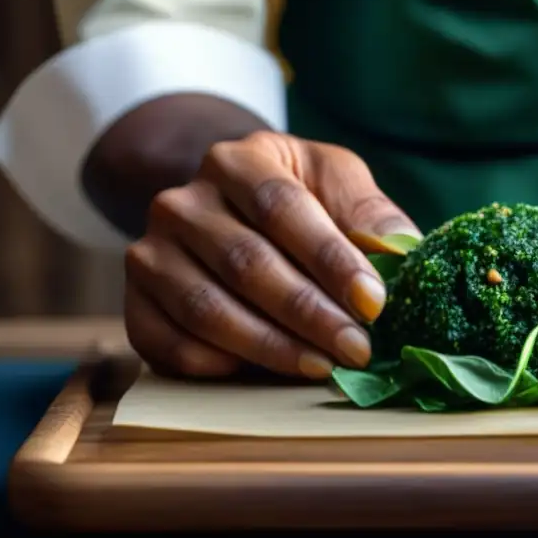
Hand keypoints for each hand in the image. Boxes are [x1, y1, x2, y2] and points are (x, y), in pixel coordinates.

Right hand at [124, 131, 419, 378]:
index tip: (373, 302)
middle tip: (357, 349)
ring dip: (270, 347)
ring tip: (323, 366)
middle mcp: (181, 203)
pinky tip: (263, 375)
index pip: (281, 208)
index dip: (329, 259)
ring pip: (206, 308)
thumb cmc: (299, 198)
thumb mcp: (337, 184)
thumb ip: (369, 213)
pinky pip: (167, 342)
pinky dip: (216, 365)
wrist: (228, 211)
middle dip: (309, 314)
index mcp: (235, 161)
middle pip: (245, 263)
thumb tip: (401, 250)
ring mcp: (150, 254)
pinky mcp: (136, 303)